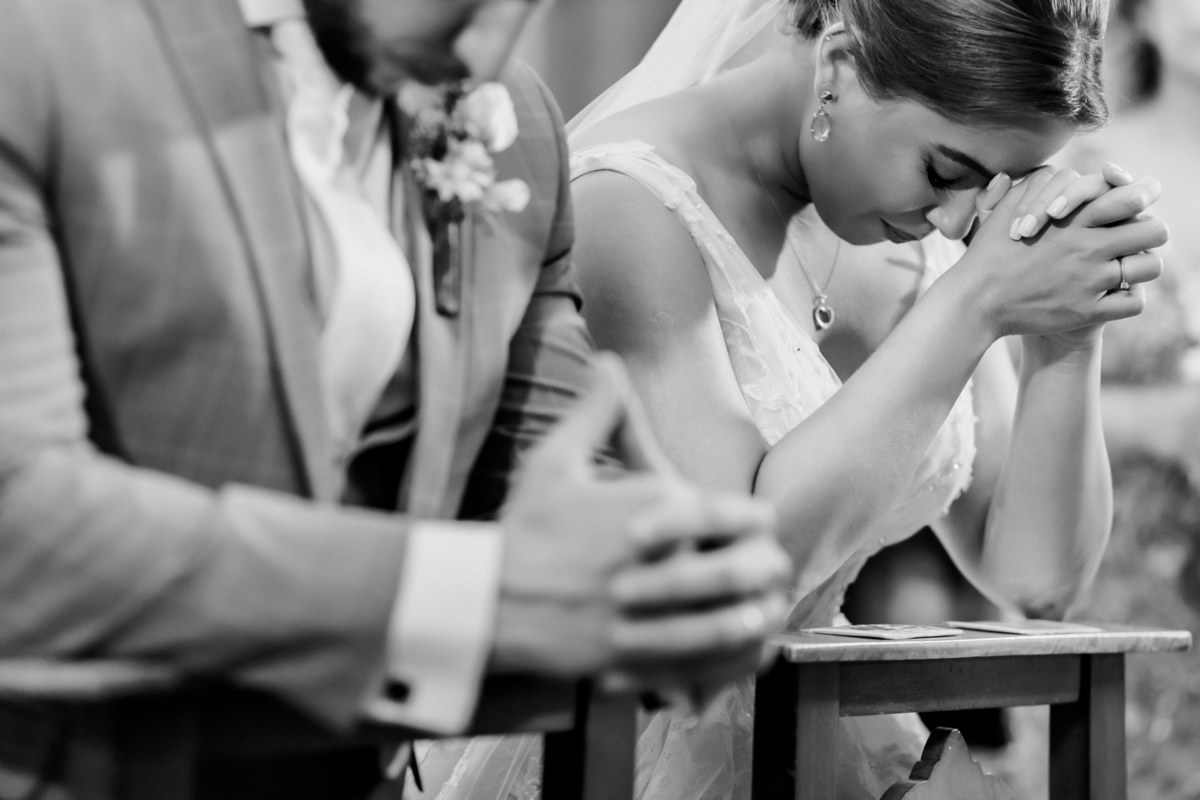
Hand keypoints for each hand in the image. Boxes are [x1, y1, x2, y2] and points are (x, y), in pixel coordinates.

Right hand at [492, 354, 791, 697]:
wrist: (478, 596)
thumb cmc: (521, 528)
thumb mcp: (554, 460)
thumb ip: (596, 413)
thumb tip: (608, 361)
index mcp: (646, 511)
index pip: (728, 514)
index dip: (754, 519)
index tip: (762, 522)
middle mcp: (650, 564)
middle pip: (736, 569)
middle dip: (765, 569)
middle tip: (776, 569)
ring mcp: (639, 615)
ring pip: (721, 621)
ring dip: (753, 616)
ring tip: (768, 611)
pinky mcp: (625, 658)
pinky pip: (691, 664)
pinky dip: (723, 661)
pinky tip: (734, 654)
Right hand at [949, 170, 1167, 341]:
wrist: (976, 301)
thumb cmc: (989, 253)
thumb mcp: (1007, 207)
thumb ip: (1037, 184)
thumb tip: (1056, 171)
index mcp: (1074, 217)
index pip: (1135, 195)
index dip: (1143, 197)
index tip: (1132, 207)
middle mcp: (1089, 245)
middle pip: (1156, 230)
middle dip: (1147, 233)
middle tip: (1131, 241)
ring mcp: (1090, 279)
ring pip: (1150, 267)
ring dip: (1140, 267)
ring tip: (1123, 270)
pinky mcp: (1087, 310)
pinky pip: (1135, 302)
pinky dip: (1128, 299)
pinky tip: (1111, 297)